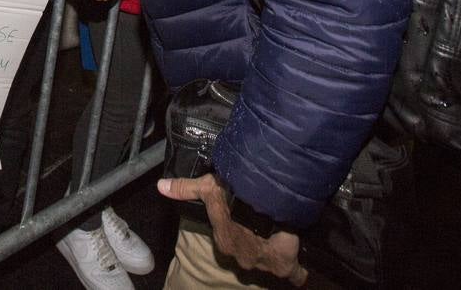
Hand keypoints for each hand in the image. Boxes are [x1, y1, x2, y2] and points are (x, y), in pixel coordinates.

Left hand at [158, 174, 307, 285]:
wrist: (264, 202)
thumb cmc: (234, 196)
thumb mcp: (208, 188)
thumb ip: (185, 189)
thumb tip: (161, 186)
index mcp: (225, 241)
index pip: (229, 240)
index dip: (236, 231)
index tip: (244, 222)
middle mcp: (243, 258)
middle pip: (249, 253)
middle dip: (255, 242)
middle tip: (264, 225)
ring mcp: (264, 263)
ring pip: (268, 262)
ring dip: (273, 251)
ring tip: (281, 235)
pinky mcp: (284, 265)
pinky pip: (294, 274)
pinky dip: (297, 272)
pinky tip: (300, 269)